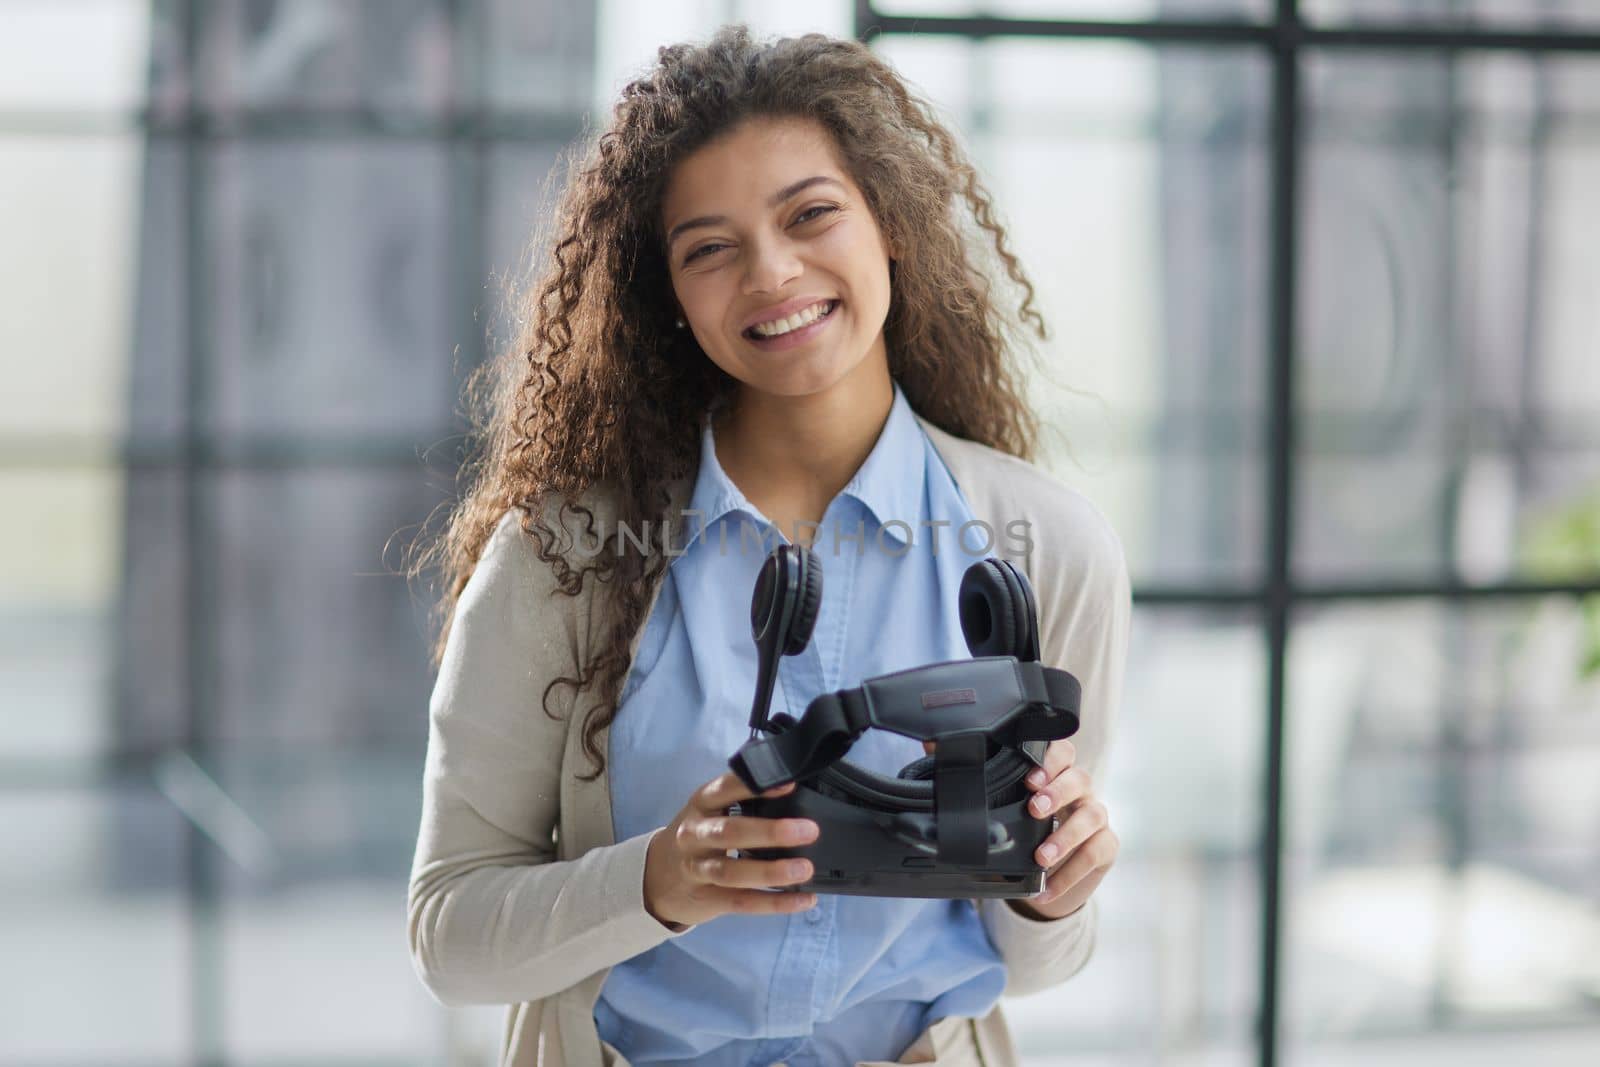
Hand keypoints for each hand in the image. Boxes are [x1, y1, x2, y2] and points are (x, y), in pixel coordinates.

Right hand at [642, 773, 820, 930]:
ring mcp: (697, 870)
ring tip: (804, 869)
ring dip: (771, 871)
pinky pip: (742, 903)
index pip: (726, 789)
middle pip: (730, 832)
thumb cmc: (697, 837)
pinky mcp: (706, 899)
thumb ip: (741, 802)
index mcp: (701, 805)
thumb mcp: (708, 811)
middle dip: (770, 832)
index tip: (789, 784)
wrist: (655, 877)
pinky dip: (774, 902)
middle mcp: (695, 835)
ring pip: (732, 872)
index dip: (755, 786)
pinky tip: (803, 899)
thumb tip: (796, 792)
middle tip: (808, 830)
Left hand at [921, 738, 1117, 920]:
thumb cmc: (1021, 830)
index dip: (1049, 759)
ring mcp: (1096, 816)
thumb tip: (931, 742)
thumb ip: (971, 773)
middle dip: (1057, 792)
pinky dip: (1070, 874)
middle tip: (1033, 809)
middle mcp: (1079, 790)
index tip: (1028, 776)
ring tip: (1040, 858)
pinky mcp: (1105, 846)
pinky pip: (1095, 854)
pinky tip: (1047, 889)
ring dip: (1065, 836)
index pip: (1061, 752)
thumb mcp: (998, 804)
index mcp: (1054, 773)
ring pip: (1092, 815)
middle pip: (1079, 778)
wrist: (1046, 877)